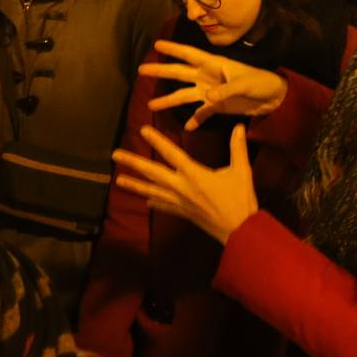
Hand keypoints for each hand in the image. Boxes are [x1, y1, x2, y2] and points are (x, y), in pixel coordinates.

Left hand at [112, 125, 258, 243]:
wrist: (239, 230)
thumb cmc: (240, 199)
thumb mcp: (241, 171)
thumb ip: (238, 148)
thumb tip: (240, 126)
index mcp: (194, 174)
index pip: (171, 153)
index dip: (156, 141)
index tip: (143, 130)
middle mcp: (181, 187)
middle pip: (152, 172)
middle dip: (133, 163)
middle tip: (115, 155)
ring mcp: (180, 202)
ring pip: (152, 191)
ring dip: (135, 184)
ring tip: (118, 180)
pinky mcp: (183, 213)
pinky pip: (164, 206)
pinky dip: (154, 202)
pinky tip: (145, 200)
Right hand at [137, 41, 288, 129]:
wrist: (274, 98)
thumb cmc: (260, 82)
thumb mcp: (243, 84)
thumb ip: (225, 90)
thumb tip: (207, 96)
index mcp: (214, 65)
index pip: (189, 54)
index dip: (173, 49)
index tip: (156, 45)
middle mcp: (207, 76)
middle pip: (179, 73)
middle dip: (161, 72)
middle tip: (141, 71)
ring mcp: (210, 92)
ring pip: (184, 95)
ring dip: (169, 100)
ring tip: (151, 105)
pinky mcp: (216, 106)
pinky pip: (201, 113)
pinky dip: (194, 120)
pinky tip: (186, 127)